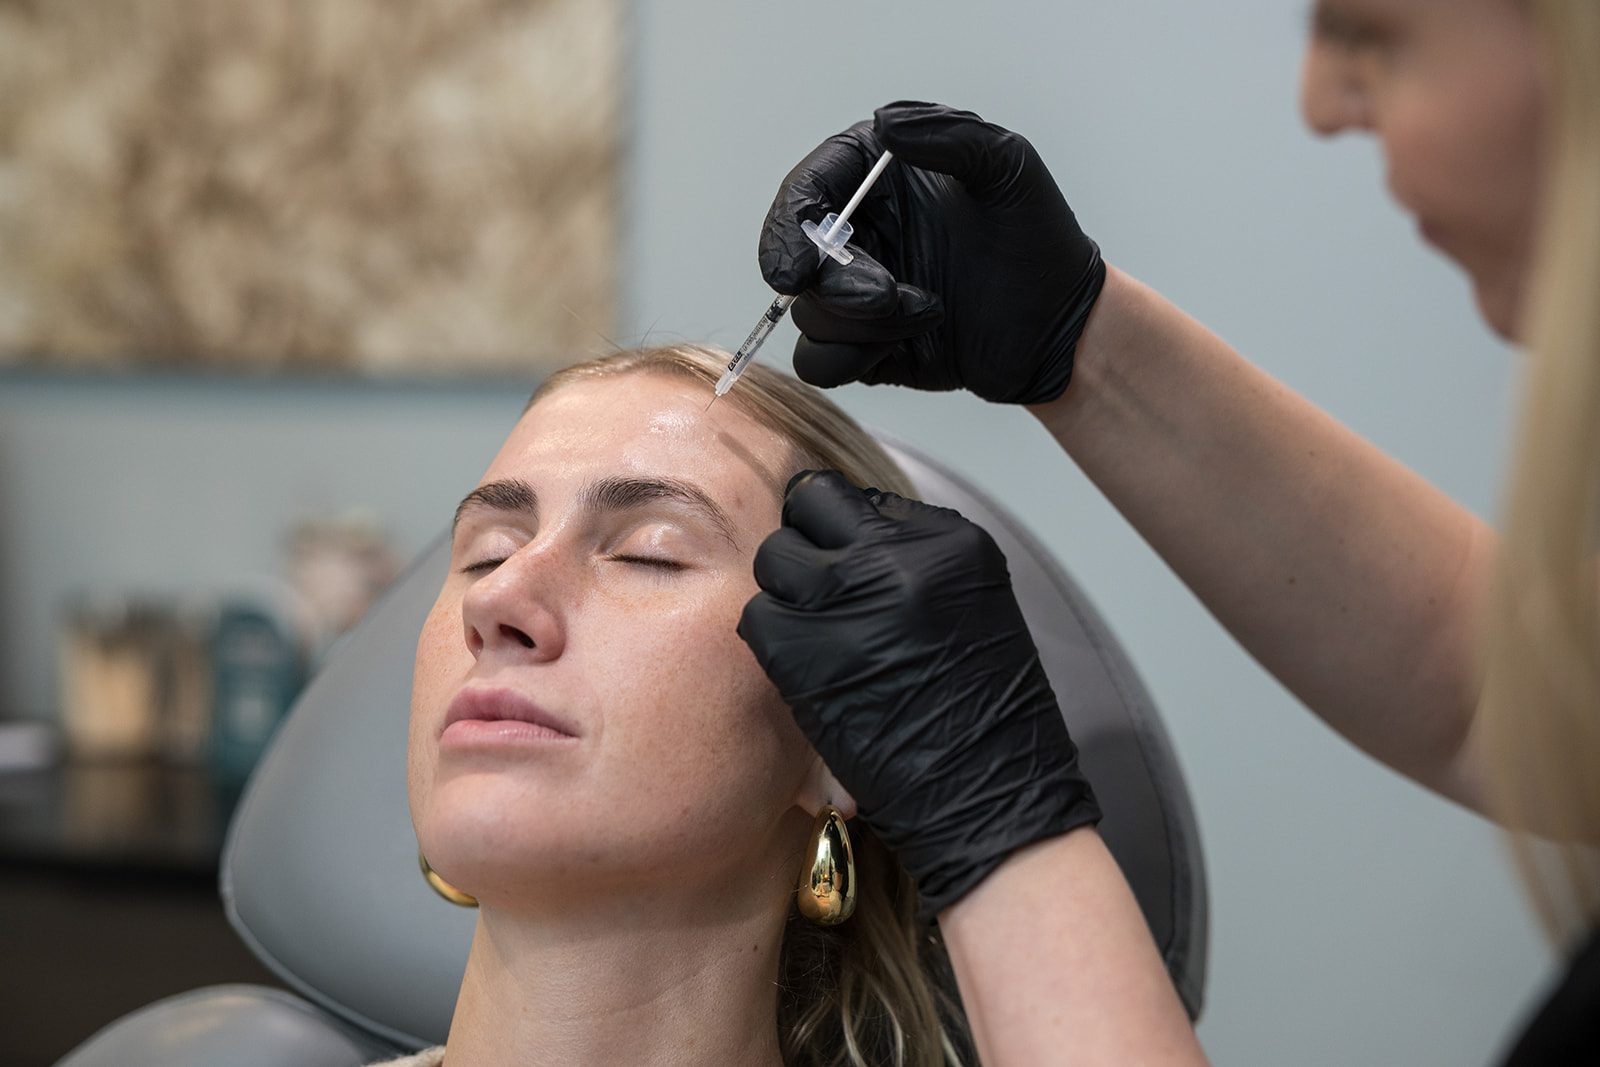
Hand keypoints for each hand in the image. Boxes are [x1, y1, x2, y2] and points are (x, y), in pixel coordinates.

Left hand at [738, 471, 1099, 919]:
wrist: (990, 794)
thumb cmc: (986, 718)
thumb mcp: (969, 606)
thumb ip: (911, 563)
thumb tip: (848, 543)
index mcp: (949, 541)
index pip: (857, 497)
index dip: (839, 529)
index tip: (840, 559)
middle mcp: (897, 557)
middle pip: (808, 508)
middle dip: (807, 547)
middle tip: (820, 596)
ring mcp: (846, 599)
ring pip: (774, 559)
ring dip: (785, 595)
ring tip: (817, 641)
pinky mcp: (803, 649)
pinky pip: (758, 616)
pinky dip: (772, 641)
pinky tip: (805, 672)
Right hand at [758, 101, 1105, 404]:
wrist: (1060, 323)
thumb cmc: (1039, 238)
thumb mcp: (1008, 166)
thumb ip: (949, 135)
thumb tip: (884, 123)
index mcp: (873, 178)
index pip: (804, 195)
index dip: (788, 230)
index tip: (794, 269)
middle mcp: (856, 233)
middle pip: (797, 261)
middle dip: (835, 285)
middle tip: (887, 295)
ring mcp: (855, 292)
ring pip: (810, 315)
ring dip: (867, 321)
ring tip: (931, 310)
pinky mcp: (863, 345)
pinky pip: (821, 362)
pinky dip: (856, 356)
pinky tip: (914, 341)